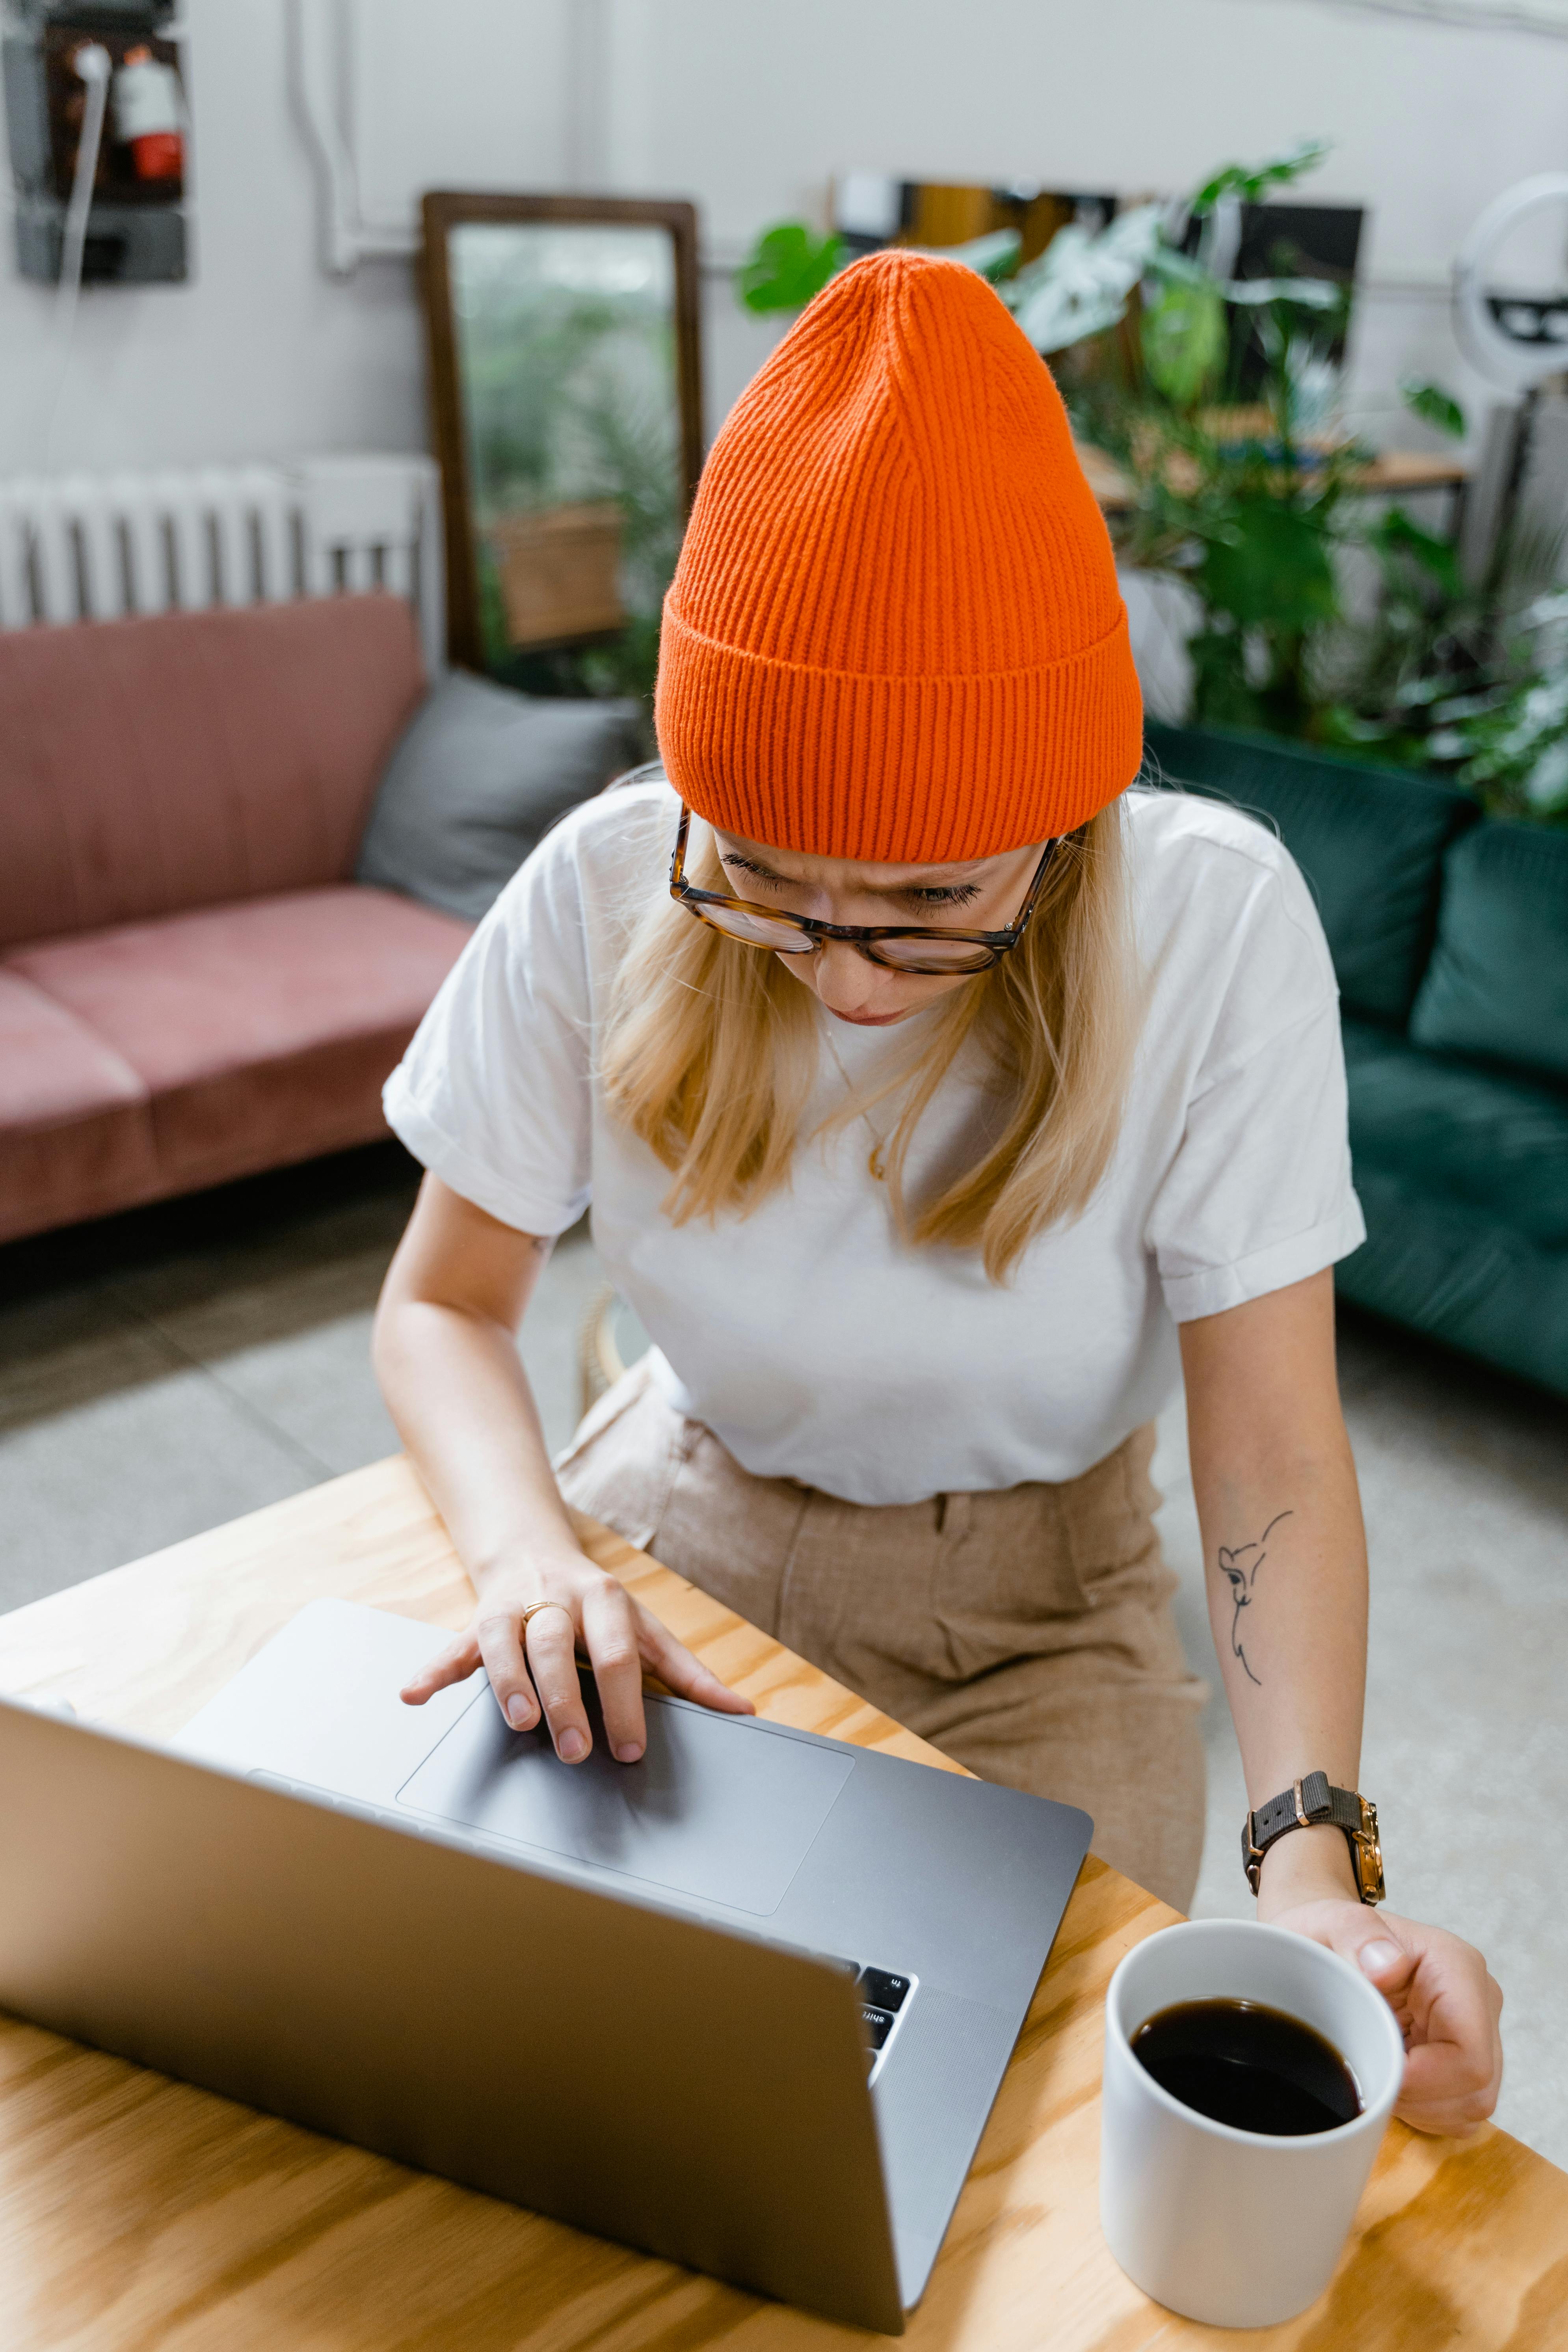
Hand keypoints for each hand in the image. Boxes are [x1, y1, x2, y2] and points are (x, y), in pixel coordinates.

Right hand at [400, 1545, 754, 1765]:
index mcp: (605, 1601)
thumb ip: (688, 1673)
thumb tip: (743, 1708)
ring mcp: (512, 1609)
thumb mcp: (647, 1629)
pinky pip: (452, 1646)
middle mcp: (556, 1600)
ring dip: (509, 1681)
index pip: (618, 1653)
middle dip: (566, 1697)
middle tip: (574, 1748)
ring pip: (505, 1640)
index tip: (629, 1748)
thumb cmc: (599, 1606)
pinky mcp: (476, 1622)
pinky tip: (413, 1695)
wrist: (535, 1551)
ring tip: (519, 1720)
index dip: (624, 1701)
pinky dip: (431, 1671)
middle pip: (558, 1645)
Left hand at [1262, 1871, 1502, 2136]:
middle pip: (1475, 2089)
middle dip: (1418, 2098)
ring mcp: (1478, 2033)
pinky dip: (1423, 2109)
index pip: (1469, 2058)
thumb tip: (1387, 1966)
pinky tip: (1391, 2078)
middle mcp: (1480, 2001)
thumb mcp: (1327, 1924)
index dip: (1423, 2082)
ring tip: (1377, 2068)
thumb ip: (1355, 1934)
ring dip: (1419, 2106)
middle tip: (1369, 2070)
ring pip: (1471, 2106)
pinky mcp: (1467, 2059)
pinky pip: (1460, 2111)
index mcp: (1457, 1968)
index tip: (1374, 2068)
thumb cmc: (1327, 1937)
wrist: (1324, 1948)